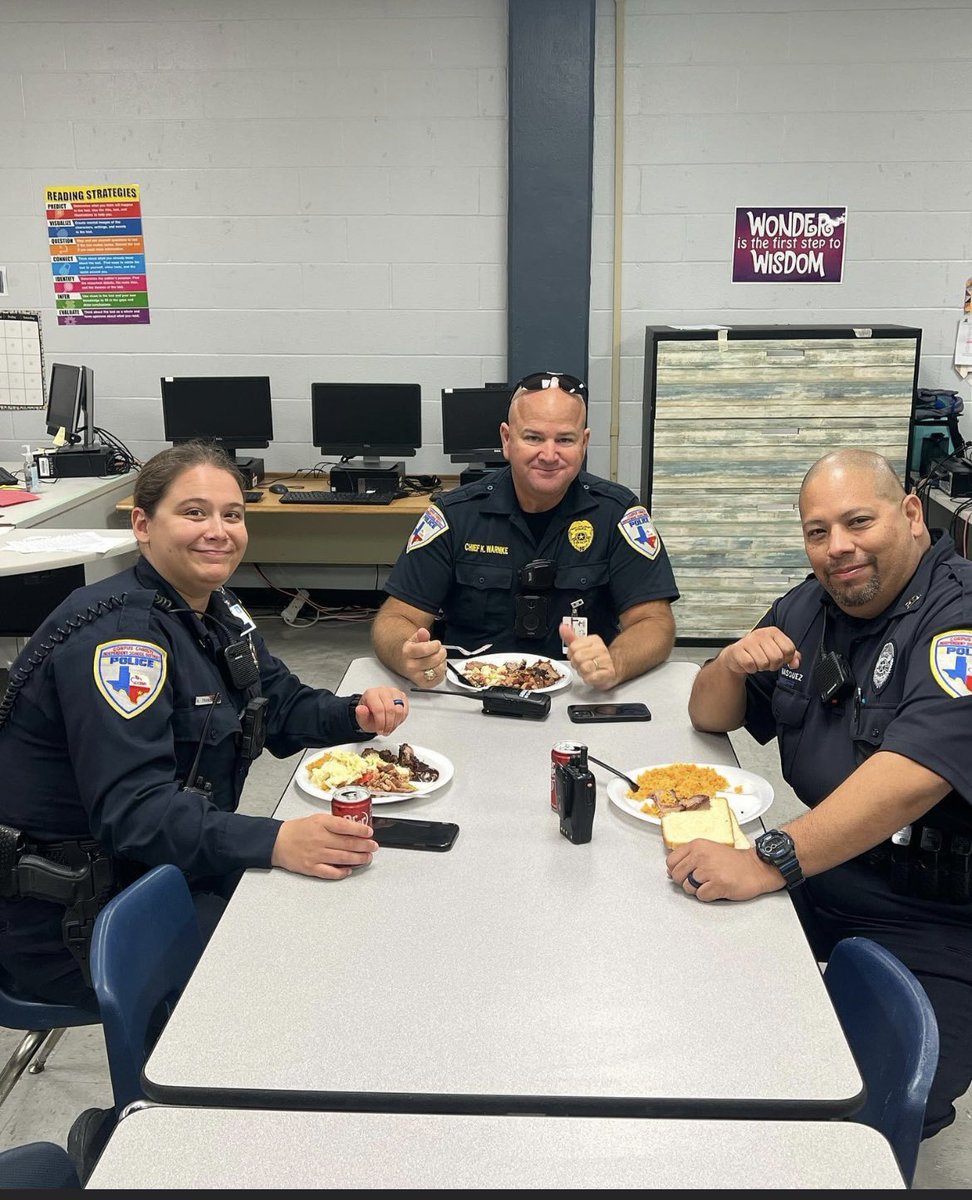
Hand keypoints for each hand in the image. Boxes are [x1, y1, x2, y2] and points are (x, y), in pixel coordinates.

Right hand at [272, 812, 377, 879]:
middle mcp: (319, 839)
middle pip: (348, 843)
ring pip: (343, 858)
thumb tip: (355, 828)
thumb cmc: (298, 830)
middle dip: (365, 846)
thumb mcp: (317, 818)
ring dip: (359, 859)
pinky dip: (342, 872)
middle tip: (373, 846)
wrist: (278, 842)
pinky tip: (349, 869)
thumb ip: (334, 823)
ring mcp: (316, 854)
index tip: (369, 832)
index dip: (360, 830)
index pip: (345, 826)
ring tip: (367, 858)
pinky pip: (330, 872)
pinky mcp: (311, 868)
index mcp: (321, 823)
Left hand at [355, 687, 409, 735]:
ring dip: (395, 723)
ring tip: (389, 727)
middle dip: (388, 724)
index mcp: (371, 694)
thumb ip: (361, 714)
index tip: (379, 730)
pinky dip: (400, 719)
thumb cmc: (369, 714)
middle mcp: (383, 691)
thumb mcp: (361, 718)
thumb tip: (360, 709)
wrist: (374, 711)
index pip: (379, 709)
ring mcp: (394, 693)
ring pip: (400, 710)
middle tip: (385, 731)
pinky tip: (394, 722)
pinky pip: (405, 710)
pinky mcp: (402, 696)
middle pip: (390, 710)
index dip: (381, 722)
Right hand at [401, 626, 445, 688]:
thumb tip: (423, 632)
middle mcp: (411, 666)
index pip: (426, 649)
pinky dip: (442, 672)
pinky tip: (437, 667)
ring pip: (438, 669)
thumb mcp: (415, 639)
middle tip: (440, 650)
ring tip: (439, 659)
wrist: (403, 663)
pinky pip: (439, 679)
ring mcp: (417, 676)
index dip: (435, 645)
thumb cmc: (411, 652)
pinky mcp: (423, 684)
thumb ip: (420, 635)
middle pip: (434, 659)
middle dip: (441, 653)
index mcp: (408, 652)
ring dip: (442, 662)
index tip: (436, 644)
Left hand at [559, 622, 616, 689]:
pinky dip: (589, 679)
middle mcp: (601, 649)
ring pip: (584, 668)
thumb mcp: (582, 645)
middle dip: (577, 664)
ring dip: (583, 672)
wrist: (612, 669)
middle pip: (577, 657)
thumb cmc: (595, 658)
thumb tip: (562, 627)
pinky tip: (592, 676)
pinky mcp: (609, 673)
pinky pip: (591, 677)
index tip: (577, 656)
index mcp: (594, 640)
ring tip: (588, 671)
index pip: (573, 647)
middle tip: (582, 665)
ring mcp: (606, 661)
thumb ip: (570, 637)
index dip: (572, 655)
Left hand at [666, 841, 783, 900]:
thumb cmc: (734, 861)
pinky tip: (717, 888)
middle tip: (700, 880)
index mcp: (697, 845)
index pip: (670, 861)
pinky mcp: (718, 884)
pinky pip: (701, 896)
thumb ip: (689, 858)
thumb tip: (670, 871)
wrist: (757, 867)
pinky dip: (708, 896)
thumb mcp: (708, 850)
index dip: (675, 870)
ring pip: (687, 887)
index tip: (684, 872)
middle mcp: (700, 856)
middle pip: (677, 876)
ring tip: (710, 883)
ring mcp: (709, 870)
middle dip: (686, 882)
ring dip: (698, 890)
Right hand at [718, 627, 800, 675]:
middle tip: (767, 662)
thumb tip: (796, 663)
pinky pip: (751, 665)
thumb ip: (791, 656)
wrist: (737, 656)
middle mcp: (760, 634)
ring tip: (757, 662)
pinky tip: (749, 663)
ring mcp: (748, 641)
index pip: (789, 649)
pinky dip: (751, 669)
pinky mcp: (738, 650)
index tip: (779, 658)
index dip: (786, 659)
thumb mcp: (777, 651)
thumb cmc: (758, 652)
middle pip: (777, 657)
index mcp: (773, 632)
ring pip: (764, 663)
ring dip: (761, 667)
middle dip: (773, 665)